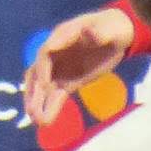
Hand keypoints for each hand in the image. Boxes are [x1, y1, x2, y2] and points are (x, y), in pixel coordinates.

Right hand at [22, 5, 137, 124]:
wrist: (117, 34)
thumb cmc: (112, 27)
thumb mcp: (109, 28)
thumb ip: (98, 32)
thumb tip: (88, 33)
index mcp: (61, 37)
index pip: (45, 52)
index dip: (43, 67)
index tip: (45, 83)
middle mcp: (54, 55)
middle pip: (37, 72)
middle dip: (34, 91)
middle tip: (32, 108)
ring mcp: (59, 70)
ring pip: (41, 87)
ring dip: (36, 103)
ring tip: (36, 120)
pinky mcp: (67, 82)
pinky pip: (54, 96)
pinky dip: (49, 108)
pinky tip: (45, 122)